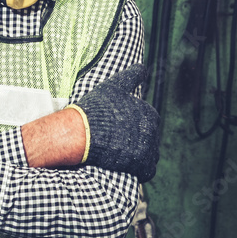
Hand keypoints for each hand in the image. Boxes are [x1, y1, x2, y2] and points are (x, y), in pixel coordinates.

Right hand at [73, 64, 159, 181]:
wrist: (84, 133)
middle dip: (138, 140)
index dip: (134, 124)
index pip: (148, 120)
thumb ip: (131, 76)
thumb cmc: (96, 109)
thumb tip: (143, 67)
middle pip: (149, 138)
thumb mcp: (113, 86)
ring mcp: (147, 148)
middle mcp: (152, 130)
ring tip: (122, 155)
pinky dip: (140, 170)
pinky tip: (129, 167)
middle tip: (119, 141)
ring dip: (140, 156)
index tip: (120, 126)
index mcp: (148, 113)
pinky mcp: (140, 164)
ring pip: (150, 154)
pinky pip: (147, 170)